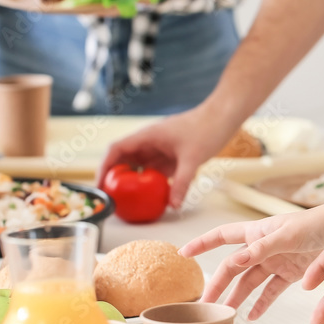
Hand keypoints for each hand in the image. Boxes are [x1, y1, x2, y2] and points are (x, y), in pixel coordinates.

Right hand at [98, 106, 232, 208]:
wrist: (223, 117)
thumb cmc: (207, 129)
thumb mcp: (193, 158)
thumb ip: (182, 182)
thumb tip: (173, 205)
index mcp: (147, 135)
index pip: (116, 150)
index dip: (104, 167)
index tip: (101, 185)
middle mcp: (149, 142)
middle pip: (124, 159)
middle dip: (114, 177)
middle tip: (111, 198)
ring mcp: (160, 149)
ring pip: (138, 166)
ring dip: (131, 181)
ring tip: (125, 201)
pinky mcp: (171, 156)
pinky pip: (154, 170)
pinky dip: (149, 182)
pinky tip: (150, 197)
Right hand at [181, 206, 323, 318]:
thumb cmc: (317, 224)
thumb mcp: (288, 236)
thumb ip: (260, 249)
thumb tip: (232, 261)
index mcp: (257, 231)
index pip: (222, 236)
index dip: (202, 244)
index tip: (182, 254)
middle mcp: (263, 246)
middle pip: (233, 267)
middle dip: (218, 284)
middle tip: (204, 304)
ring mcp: (276, 260)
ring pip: (250, 281)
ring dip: (238, 297)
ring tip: (225, 315)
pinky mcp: (292, 272)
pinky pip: (271, 289)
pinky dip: (262, 302)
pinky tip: (253, 316)